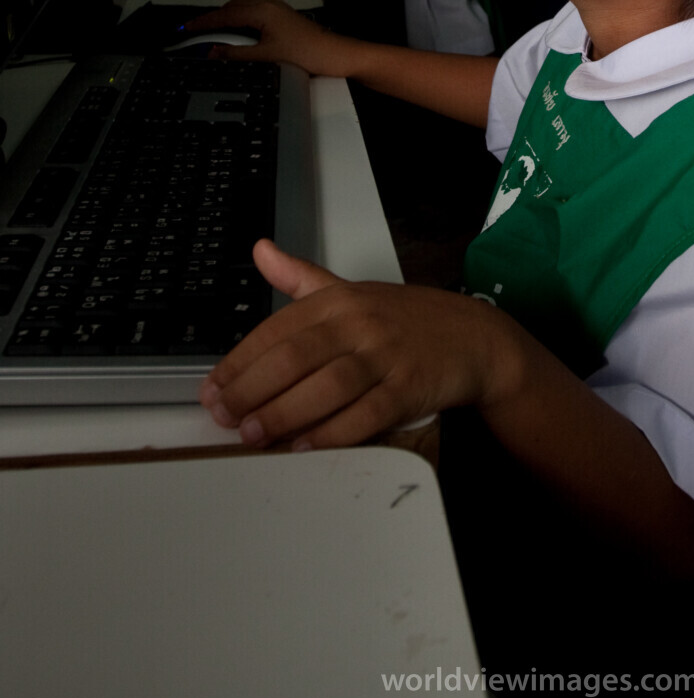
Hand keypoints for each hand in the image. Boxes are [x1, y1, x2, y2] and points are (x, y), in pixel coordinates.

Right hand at [183, 0, 361, 75]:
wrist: (337, 55)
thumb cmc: (306, 54)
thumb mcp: (266, 57)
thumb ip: (237, 55)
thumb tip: (213, 53)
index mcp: (261, 11)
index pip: (224, 15)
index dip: (203, 23)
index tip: (186, 29)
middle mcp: (268, 5)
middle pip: (232, 7)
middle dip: (213, 18)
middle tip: (195, 31)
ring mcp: (277, 10)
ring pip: (244, 9)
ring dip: (227, 19)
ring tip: (212, 33)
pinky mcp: (284, 18)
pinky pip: (254, 14)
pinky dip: (240, 22)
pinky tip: (238, 34)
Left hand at [199, 239, 518, 448]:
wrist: (474, 337)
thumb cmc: (406, 319)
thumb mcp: (351, 290)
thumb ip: (300, 276)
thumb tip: (260, 250)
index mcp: (339, 300)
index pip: (278, 328)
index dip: (240, 362)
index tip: (213, 390)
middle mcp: (360, 324)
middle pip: (296, 357)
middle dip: (253, 390)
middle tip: (225, 418)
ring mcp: (386, 356)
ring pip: (327, 386)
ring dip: (285, 413)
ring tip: (254, 435)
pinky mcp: (409, 388)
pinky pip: (366, 414)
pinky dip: (333, 432)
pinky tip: (305, 446)